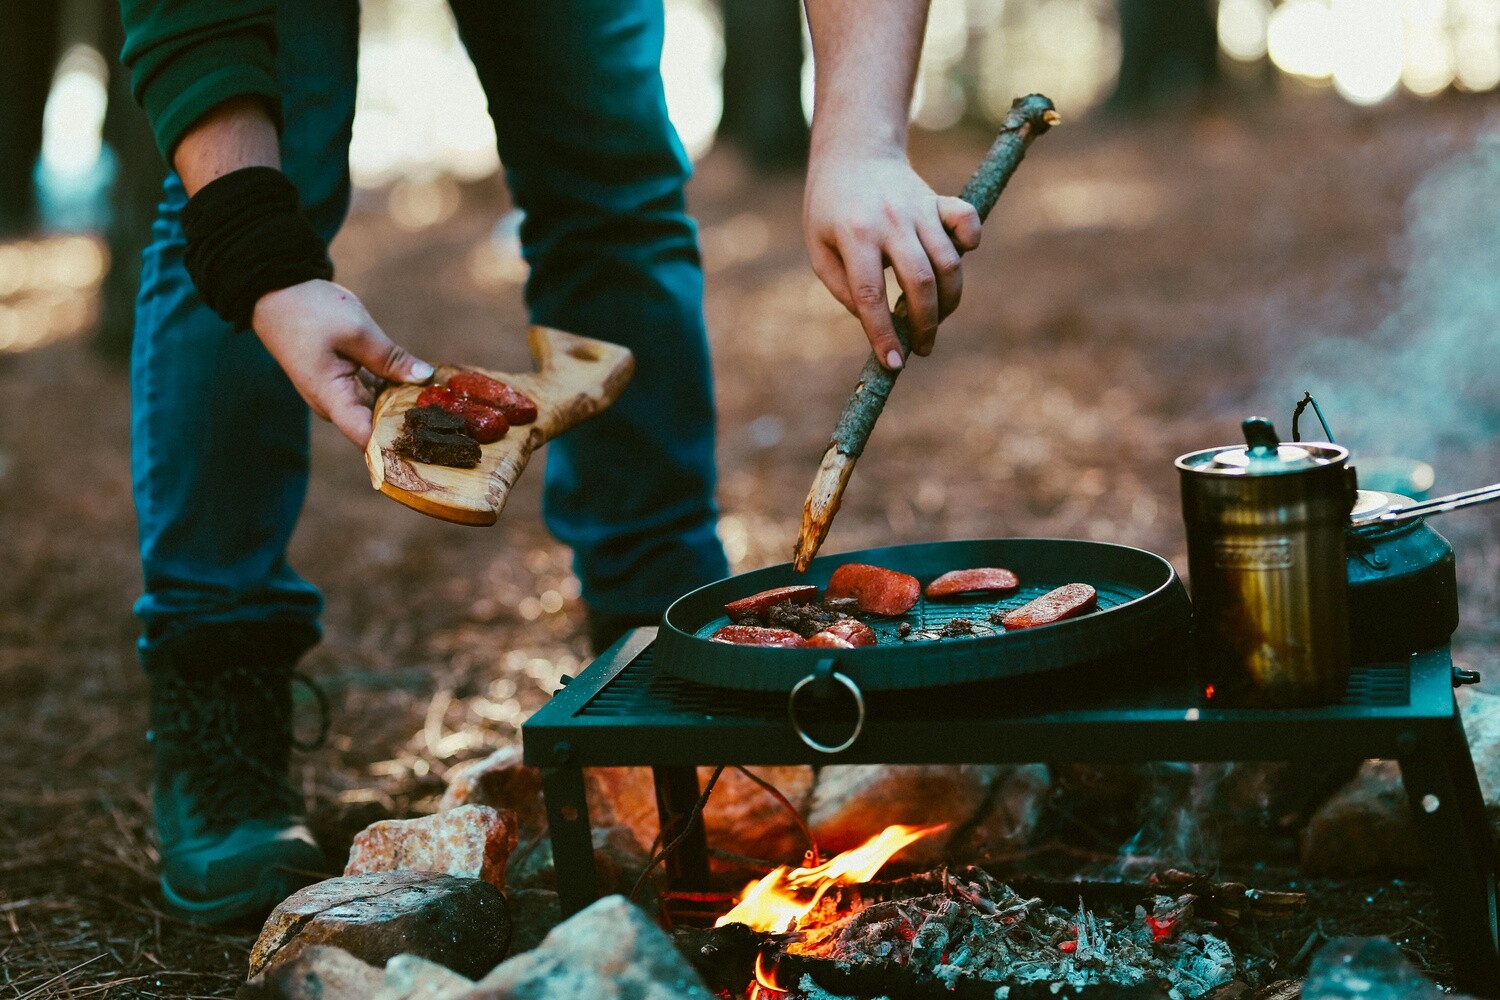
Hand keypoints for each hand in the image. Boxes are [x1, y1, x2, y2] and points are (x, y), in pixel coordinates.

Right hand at [251, 279, 433, 446]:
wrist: (278, 290)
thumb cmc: (310, 310)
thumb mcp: (357, 331)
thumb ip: (391, 358)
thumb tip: (425, 378)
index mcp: (332, 398)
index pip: (367, 439)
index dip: (397, 448)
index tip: (431, 449)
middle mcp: (335, 404)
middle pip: (378, 427)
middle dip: (412, 426)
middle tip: (454, 425)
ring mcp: (340, 394)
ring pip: (380, 409)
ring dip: (407, 407)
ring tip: (448, 408)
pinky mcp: (345, 381)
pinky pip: (376, 393)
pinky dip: (397, 390)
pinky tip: (426, 387)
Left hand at [804, 153, 980, 368]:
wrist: (854, 154)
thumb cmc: (831, 209)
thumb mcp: (819, 248)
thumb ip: (843, 287)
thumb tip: (874, 320)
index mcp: (855, 235)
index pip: (872, 295)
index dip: (883, 334)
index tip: (893, 364)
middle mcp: (891, 221)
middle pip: (921, 282)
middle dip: (925, 325)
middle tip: (922, 348)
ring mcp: (920, 208)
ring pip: (949, 262)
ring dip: (948, 301)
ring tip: (935, 320)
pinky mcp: (939, 201)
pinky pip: (967, 221)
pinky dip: (971, 244)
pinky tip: (958, 261)